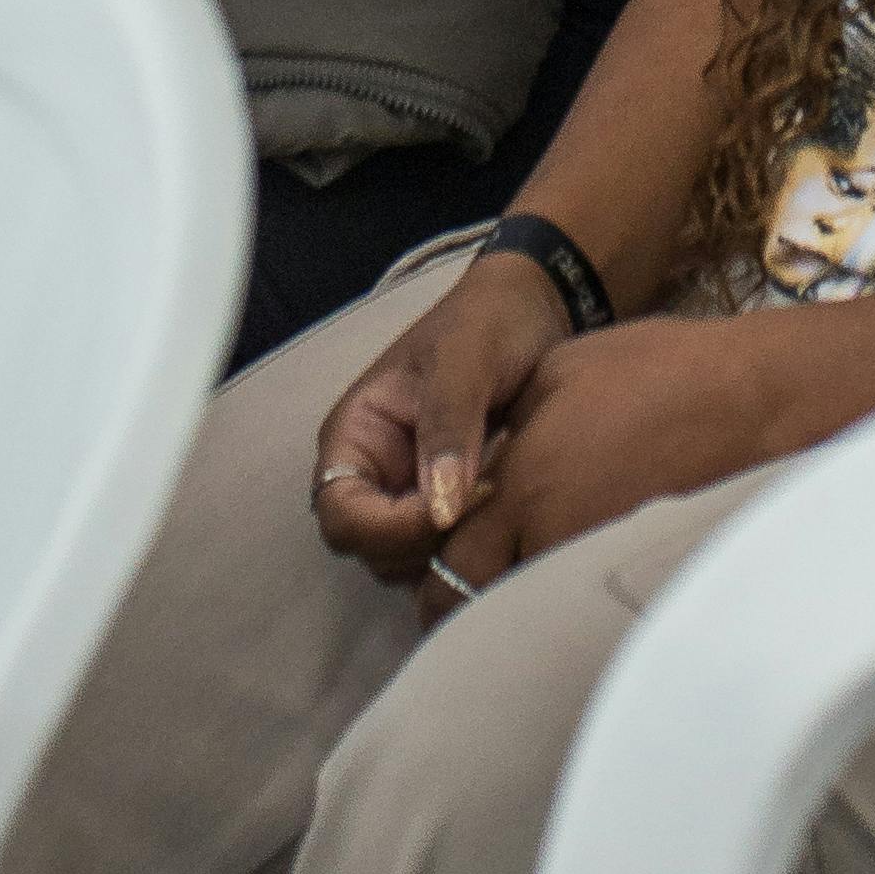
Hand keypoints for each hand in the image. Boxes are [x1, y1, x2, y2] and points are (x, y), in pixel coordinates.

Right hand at [311, 251, 568, 573]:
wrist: (534, 312)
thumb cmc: (488, 322)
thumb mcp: (465, 358)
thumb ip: (448, 426)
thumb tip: (440, 509)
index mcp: (355, 435)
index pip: (340, 513)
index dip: (387, 528)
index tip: (453, 507)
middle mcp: (373, 474)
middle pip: (370, 548)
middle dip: (422, 543)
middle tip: (486, 499)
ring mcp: (409, 494)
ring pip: (407, 560)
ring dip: (449, 549)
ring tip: (500, 496)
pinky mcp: (448, 506)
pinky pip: (445, 552)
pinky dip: (472, 545)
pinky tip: (507, 505)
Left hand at [424, 309, 804, 585]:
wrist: (751, 398)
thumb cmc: (656, 370)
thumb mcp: (560, 374)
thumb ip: (509, 431)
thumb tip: (486, 467)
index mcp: (524, 484)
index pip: (452, 561)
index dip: (437, 574)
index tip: (437, 575)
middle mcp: (554, 534)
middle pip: (483, 603)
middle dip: (465, 607)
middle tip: (465, 600)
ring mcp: (600, 557)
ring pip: (533, 607)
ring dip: (517, 605)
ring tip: (516, 593)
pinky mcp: (640, 567)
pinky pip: (583, 597)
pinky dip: (568, 599)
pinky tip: (574, 582)